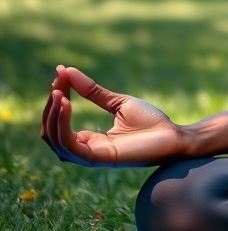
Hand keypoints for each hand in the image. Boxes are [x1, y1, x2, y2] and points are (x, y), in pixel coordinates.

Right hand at [40, 65, 185, 166]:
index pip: (59, 125)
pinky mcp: (98, 158)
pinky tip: (67, 103)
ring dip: (52, 115)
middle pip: (51, 134)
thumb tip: (68, 72)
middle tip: (57, 80)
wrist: (174, 135)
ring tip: (58, 91)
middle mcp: (85, 151)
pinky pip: (71, 145)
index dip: (56, 101)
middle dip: (50, 106)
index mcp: (89, 140)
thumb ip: (94, 92)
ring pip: (56, 140)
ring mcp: (91, 156)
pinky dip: (63, 125)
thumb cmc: (151, 122)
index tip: (59, 74)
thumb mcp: (118, 103)